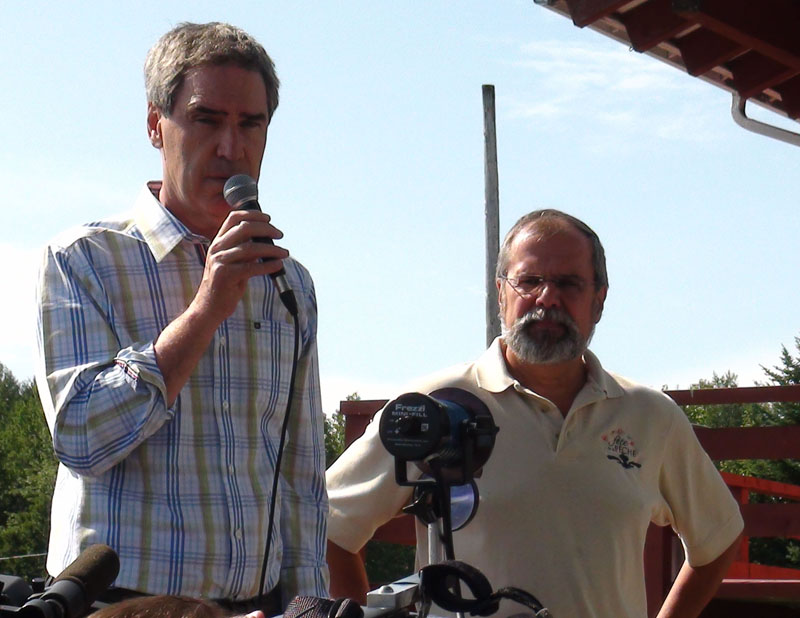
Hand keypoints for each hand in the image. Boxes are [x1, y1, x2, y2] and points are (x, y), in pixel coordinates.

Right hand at [194, 208, 288, 323]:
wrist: (209, 307)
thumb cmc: (225, 284)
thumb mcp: (233, 262)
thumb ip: (245, 250)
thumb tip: (266, 239)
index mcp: (218, 242)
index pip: (233, 218)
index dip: (252, 214)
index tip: (268, 218)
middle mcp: (217, 248)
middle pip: (244, 228)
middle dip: (266, 229)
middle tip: (280, 235)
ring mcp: (219, 262)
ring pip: (250, 248)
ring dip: (272, 249)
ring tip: (284, 253)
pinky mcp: (225, 276)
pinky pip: (251, 267)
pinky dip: (268, 265)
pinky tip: (277, 265)